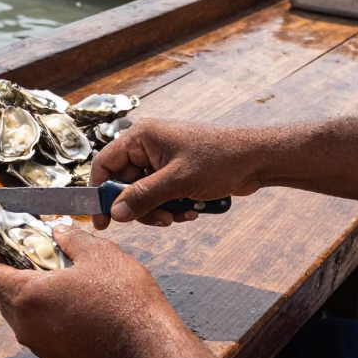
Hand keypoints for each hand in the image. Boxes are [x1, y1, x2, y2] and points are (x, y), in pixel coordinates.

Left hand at [0, 226, 174, 357]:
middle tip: (33, 261)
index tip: (0, 248)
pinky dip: (49, 322)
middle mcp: (27, 328)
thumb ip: (72, 239)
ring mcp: (42, 350)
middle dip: (12, 278)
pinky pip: (43, 338)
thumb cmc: (125, 301)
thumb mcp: (99, 255)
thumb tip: (58, 232)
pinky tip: (75, 310)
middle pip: (3, 300)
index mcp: (28, 297)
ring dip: (31, 302)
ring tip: (59, 284)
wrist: (150, 351)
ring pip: (23, 321)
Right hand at [90, 118, 264, 228]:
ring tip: (179, 215)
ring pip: (142, 193)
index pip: (105, 165)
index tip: (102, 220)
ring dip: (158, 209)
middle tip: (159, 220)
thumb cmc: (220, 159)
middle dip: (140, 206)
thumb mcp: (177, 181)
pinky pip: (160, 194)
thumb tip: (115, 214)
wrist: (256, 159)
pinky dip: (171, 206)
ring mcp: (161, 159)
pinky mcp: (175, 171)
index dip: (100, 193)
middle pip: (124, 184)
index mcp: (142, 137)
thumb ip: (142, 197)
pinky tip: (190, 210)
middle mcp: (147, 146)